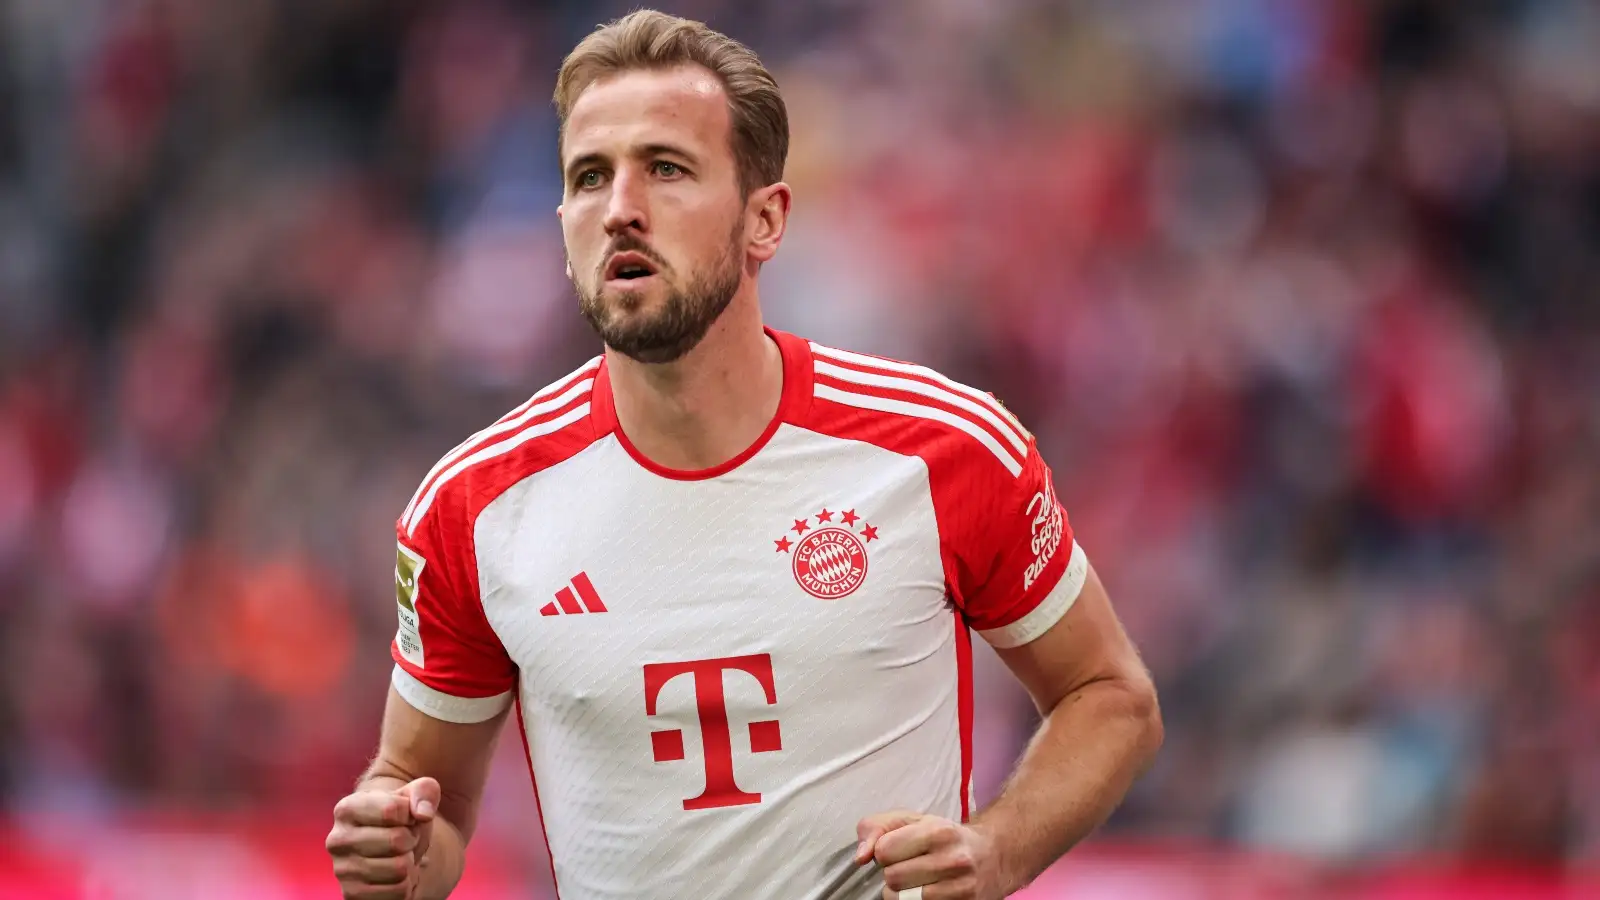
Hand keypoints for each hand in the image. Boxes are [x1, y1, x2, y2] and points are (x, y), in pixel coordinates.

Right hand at [326, 776, 440, 898]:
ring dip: (409, 862)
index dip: (410, 814)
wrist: (393, 852)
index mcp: (346, 809)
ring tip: (398, 856)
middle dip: (411, 839)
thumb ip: (424, 792)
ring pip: (399, 868)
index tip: (404, 817)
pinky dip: (405, 884)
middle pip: (397, 840)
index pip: (392, 810)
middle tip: (404, 839)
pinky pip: (398, 892)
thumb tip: (423, 813)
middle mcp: (337, 840)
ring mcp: (342, 871)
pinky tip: (393, 876)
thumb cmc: (401, 820)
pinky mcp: (353, 895)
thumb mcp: (415, 797)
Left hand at [855, 810, 1003, 899]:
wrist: (993, 856)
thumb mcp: (912, 820)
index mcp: (938, 831)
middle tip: (908, 868)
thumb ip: (877, 828)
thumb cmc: (945, 837)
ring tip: (917, 883)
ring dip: (903, 894)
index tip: (896, 851)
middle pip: (893, 878)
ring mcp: (962, 889)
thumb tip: (861, 857)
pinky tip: (929, 893)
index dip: (884, 852)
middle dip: (893, 874)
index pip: (884, 850)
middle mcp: (954, 860)